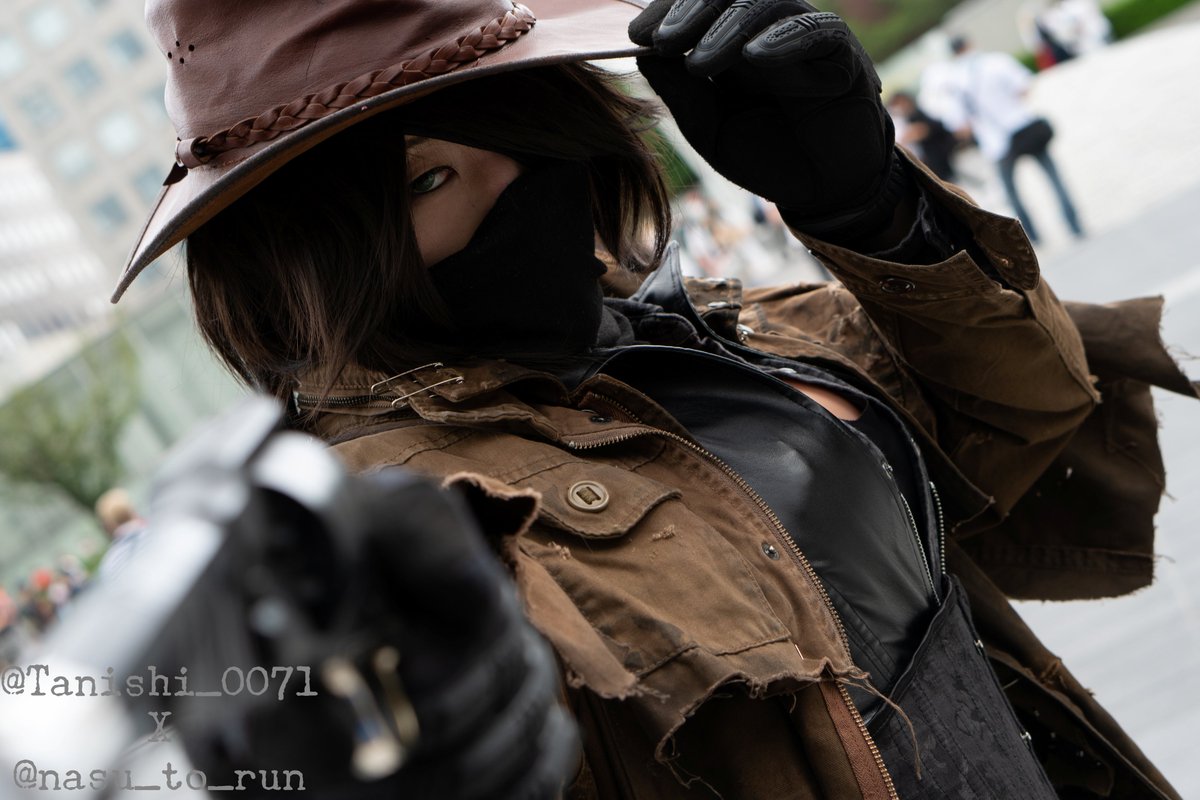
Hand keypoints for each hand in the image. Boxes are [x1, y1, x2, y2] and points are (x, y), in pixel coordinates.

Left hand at [631, 0, 907, 240]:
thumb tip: (641, 54)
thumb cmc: (767, 155)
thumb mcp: (710, 128)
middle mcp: (768, 29)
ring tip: (700, 60)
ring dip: (729, 27)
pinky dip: (784, 39)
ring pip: (769, 4)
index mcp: (733, 40)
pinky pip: (818, 31)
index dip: (668, 11)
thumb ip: (680, 92)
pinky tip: (755, 56)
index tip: (636, 35)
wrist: (821, 191)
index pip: (700, 5)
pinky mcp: (843, 56)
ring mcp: (806, 38)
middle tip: (663, 40)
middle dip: (692, 11)